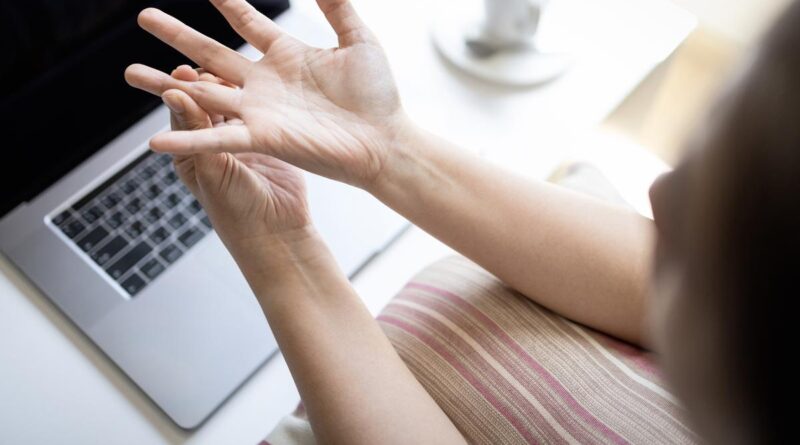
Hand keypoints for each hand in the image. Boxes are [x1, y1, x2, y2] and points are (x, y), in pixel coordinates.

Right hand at [125, 0, 405, 188]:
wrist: (386, 142)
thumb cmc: (378, 97)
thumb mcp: (359, 41)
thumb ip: (337, 7)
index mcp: (287, 56)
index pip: (249, 23)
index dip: (229, 2)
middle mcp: (266, 83)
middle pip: (211, 53)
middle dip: (179, 35)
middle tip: (146, 16)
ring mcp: (261, 111)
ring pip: (204, 94)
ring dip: (167, 85)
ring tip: (131, 72)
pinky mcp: (263, 137)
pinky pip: (219, 138)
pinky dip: (189, 140)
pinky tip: (156, 143)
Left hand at [163, 65, 309, 251]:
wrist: (279, 233)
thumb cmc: (236, 212)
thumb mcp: (211, 170)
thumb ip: (195, 132)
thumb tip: (173, 94)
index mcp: (190, 152)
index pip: (181, 112)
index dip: (179, 90)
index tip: (182, 72)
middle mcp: (214, 142)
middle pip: (203, 101)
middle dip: (200, 80)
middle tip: (204, 64)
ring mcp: (242, 139)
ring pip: (231, 100)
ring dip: (228, 83)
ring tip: (230, 67)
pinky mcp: (269, 138)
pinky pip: (259, 109)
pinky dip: (256, 93)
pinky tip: (259, 78)